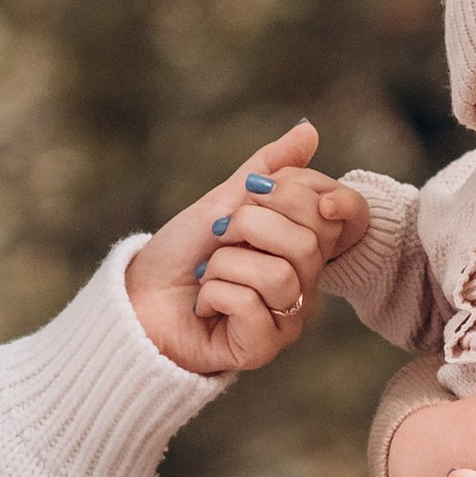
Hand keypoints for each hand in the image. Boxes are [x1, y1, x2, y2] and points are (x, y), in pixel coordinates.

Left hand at [126, 122, 358, 375]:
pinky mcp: (262, 348)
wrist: (138, 297)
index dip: (300, 194)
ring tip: (209, 274)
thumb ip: (269, 168)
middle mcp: (306, 284)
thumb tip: (309, 129)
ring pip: (278, 275)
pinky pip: (251, 305)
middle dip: (248, 226)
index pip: (338, 214)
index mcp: (305, 246)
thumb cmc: (182, 251)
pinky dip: (214, 294)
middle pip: (308, 242)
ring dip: (225, 264)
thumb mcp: (224, 200)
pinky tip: (204, 303)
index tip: (254, 191)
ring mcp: (288, 319)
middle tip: (220, 236)